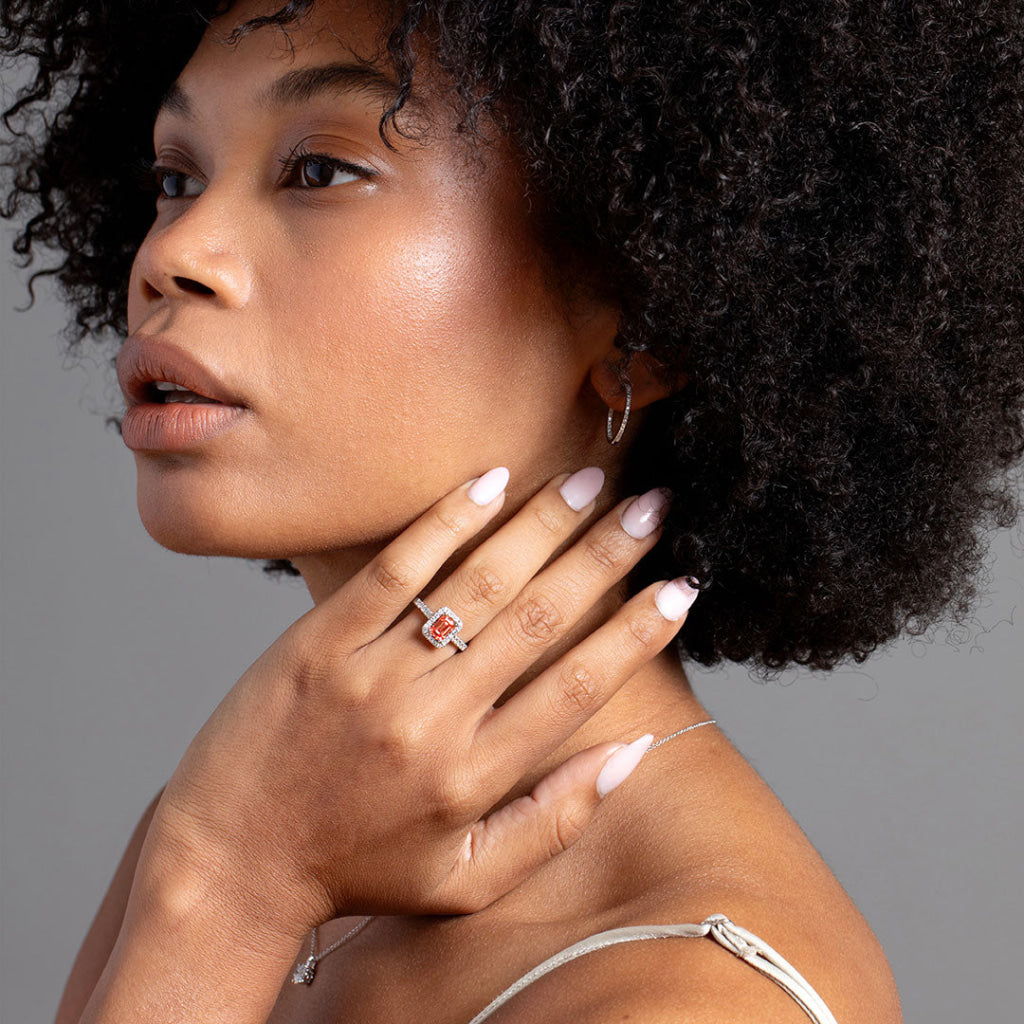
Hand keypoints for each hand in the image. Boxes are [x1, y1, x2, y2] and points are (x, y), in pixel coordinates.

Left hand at [137, 466, 697, 938]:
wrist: (231, 858)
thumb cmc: (358, 869)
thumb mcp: (468, 881)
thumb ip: (556, 821)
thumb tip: (634, 752)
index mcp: (475, 778)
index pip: (577, 688)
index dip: (636, 633)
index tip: (679, 588)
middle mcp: (432, 720)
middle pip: (538, 619)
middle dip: (605, 557)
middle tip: (651, 506)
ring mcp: (374, 674)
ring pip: (477, 583)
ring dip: (541, 525)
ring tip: (590, 483)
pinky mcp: (321, 641)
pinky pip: (395, 568)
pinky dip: (446, 521)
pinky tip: (491, 483)